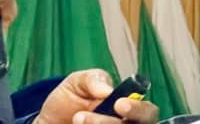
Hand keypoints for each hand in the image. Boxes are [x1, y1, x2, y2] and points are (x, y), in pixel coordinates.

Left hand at [33, 70, 159, 123]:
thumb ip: (93, 79)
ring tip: (76, 119)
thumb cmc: (69, 100)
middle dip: (110, 123)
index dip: (138, 109)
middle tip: (82, 117)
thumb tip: (107, 90)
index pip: (148, 112)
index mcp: (129, 108)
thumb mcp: (76, 82)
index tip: (118, 104)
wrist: (51, 121)